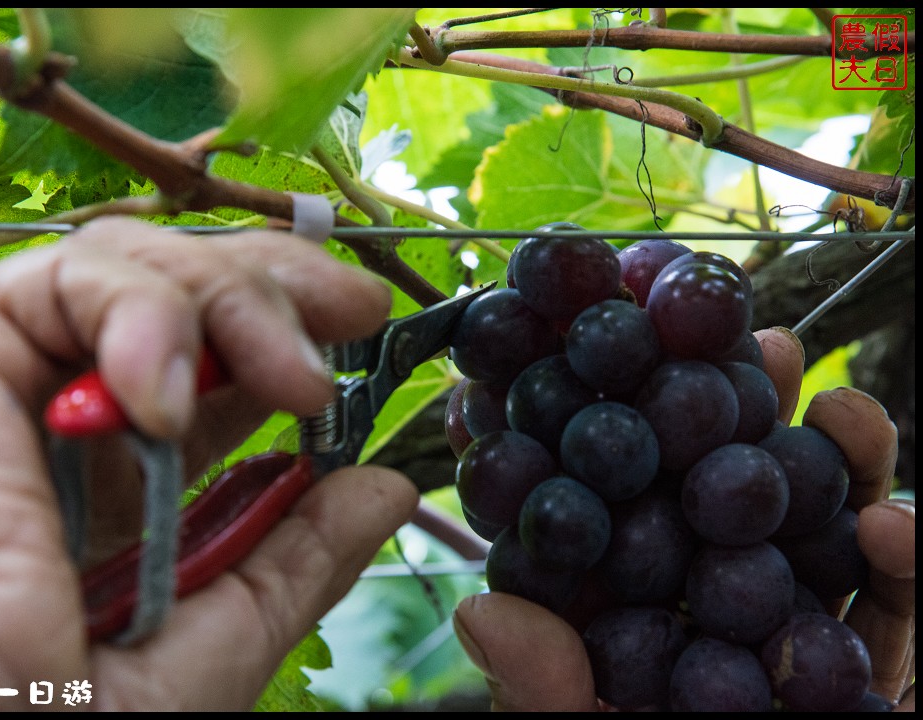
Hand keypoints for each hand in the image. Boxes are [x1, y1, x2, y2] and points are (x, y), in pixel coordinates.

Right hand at [0, 218, 418, 709]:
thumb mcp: (211, 643)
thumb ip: (294, 559)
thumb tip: (380, 492)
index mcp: (130, 485)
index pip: (221, 370)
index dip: (294, 334)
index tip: (365, 333)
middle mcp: (78, 421)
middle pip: (186, 294)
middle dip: (279, 290)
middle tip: (352, 313)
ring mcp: (22, 383)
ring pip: (138, 269)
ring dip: (236, 302)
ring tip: (291, 378)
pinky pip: (67, 280)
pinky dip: (145, 314)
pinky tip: (169, 398)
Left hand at [453, 327, 914, 711]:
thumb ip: (548, 698)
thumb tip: (481, 612)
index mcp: (638, 626)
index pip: (624, 520)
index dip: (617, 442)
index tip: (609, 366)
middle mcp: (714, 623)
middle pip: (728, 506)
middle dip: (746, 426)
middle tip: (751, 345)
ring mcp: (801, 650)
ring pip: (825, 541)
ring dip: (840, 471)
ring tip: (840, 409)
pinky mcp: (879, 686)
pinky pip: (898, 620)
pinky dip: (911, 569)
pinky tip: (895, 529)